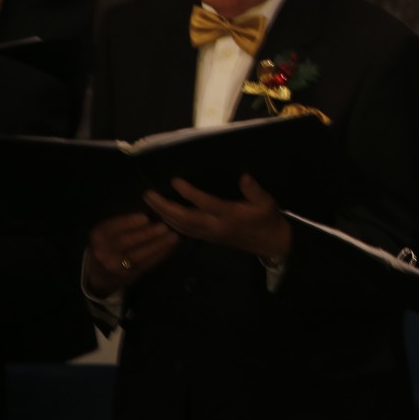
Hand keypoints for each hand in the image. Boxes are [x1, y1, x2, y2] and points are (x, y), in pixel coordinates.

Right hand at [84, 211, 178, 296]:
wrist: (101, 272)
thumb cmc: (110, 243)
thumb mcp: (109, 231)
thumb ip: (124, 224)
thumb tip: (152, 211)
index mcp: (99, 235)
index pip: (114, 227)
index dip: (129, 222)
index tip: (146, 217)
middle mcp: (103, 251)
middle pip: (126, 242)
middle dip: (147, 234)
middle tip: (164, 227)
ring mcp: (115, 266)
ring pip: (138, 255)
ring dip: (158, 245)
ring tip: (173, 237)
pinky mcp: (128, 276)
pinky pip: (146, 264)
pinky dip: (160, 255)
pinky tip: (171, 247)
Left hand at [143, 174, 290, 258]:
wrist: (270, 243)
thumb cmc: (267, 219)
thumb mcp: (266, 202)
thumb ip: (254, 189)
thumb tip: (243, 176)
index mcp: (229, 215)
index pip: (204, 203)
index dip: (188, 193)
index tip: (174, 181)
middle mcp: (215, 226)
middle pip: (184, 218)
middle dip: (164, 207)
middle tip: (148, 194)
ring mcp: (209, 234)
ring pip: (181, 226)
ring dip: (163, 215)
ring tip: (150, 202)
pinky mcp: (208, 238)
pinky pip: (185, 232)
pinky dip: (171, 224)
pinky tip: (162, 217)